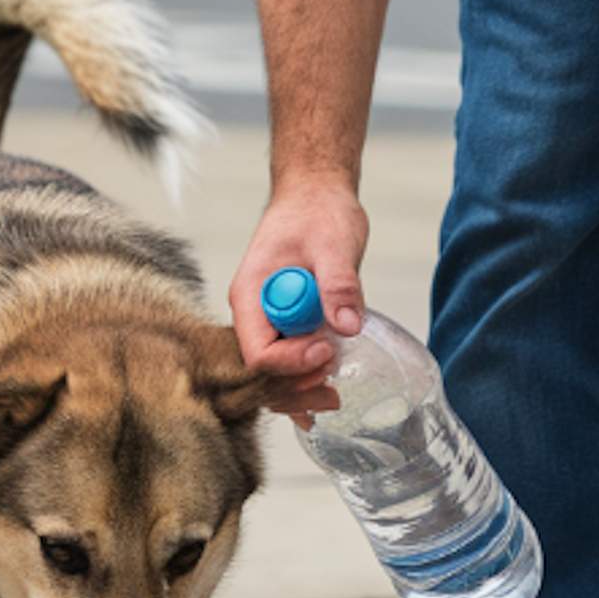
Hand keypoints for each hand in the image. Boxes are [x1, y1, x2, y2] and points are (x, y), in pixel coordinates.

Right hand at [227, 173, 368, 418]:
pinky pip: (288, 362)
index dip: (291, 361)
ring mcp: (269, 321)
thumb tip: (347, 324)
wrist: (315, 197)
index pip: (257, 350)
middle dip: (296, 387)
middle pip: (262, 372)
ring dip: (300, 390)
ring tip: (334, 398)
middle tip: (334, 391)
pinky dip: (303, 382)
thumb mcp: (334, 243)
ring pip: (274, 373)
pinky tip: (321, 400)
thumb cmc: (317, 212)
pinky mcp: (288, 324)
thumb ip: (339, 284)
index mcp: (251, 295)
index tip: (326, 348)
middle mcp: (254, 314)